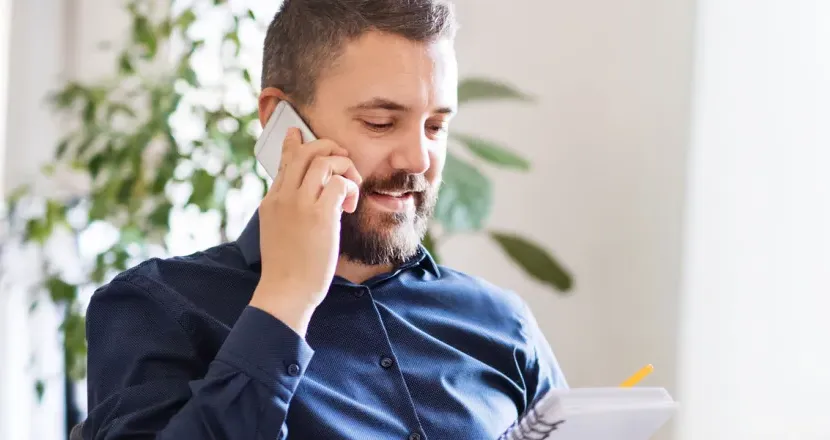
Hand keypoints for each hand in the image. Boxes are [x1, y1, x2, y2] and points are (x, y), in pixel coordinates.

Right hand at [249, 127, 360, 335]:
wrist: (285, 292)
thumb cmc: (286, 269)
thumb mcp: (278, 232)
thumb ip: (287, 212)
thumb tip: (300, 201)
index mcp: (271, 201)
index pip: (285, 161)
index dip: (295, 144)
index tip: (299, 134)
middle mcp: (283, 197)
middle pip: (306, 151)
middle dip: (328, 148)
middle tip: (343, 161)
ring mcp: (300, 204)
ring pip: (324, 161)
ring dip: (344, 167)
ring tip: (351, 186)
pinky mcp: (320, 215)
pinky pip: (340, 182)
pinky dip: (350, 187)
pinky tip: (350, 206)